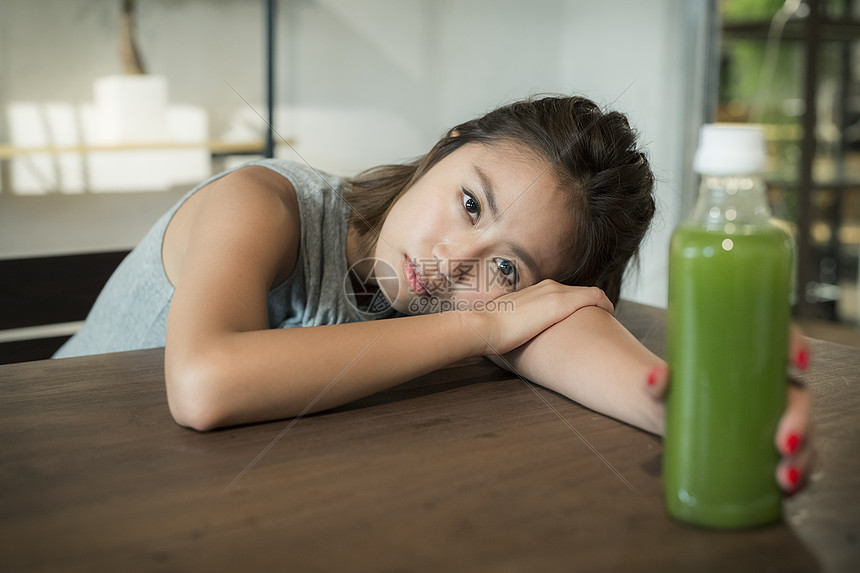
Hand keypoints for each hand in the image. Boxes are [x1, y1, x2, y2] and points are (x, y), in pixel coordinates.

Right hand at [468, 280, 613, 355]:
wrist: (485, 326)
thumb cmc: (490, 331)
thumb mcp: (505, 325)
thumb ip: (515, 326)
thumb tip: (512, 339)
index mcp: (533, 293)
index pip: (561, 294)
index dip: (574, 306)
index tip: (579, 321)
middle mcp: (546, 287)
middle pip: (577, 293)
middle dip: (590, 306)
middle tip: (600, 322)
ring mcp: (555, 293)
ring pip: (588, 294)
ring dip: (599, 306)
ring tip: (607, 321)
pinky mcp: (562, 303)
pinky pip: (595, 297)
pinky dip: (605, 304)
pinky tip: (611, 315)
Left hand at [646, 324, 813, 495]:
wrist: (668, 412)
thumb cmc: (674, 388)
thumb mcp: (664, 384)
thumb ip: (655, 381)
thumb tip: (656, 379)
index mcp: (753, 359)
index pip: (784, 342)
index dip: (798, 346)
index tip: (797, 362)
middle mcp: (772, 387)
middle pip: (800, 398)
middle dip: (800, 421)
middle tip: (783, 444)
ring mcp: (775, 418)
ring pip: (804, 433)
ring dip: (803, 456)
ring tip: (784, 476)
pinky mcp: (772, 446)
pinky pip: (798, 459)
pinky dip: (800, 473)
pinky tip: (788, 487)